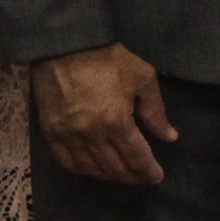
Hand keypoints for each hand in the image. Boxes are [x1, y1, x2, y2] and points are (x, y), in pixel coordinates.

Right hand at [34, 43, 175, 185]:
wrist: (64, 43)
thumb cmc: (107, 57)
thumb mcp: (142, 77)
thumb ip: (156, 111)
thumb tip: (170, 137)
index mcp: (117, 122)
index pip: (136, 159)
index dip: (149, 172)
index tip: (157, 176)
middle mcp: (92, 134)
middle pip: (114, 168)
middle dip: (132, 176)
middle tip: (141, 175)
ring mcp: (68, 135)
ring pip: (91, 169)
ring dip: (109, 175)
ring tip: (119, 173)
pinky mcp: (50, 131)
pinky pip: (66, 161)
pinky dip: (81, 169)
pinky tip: (91, 167)